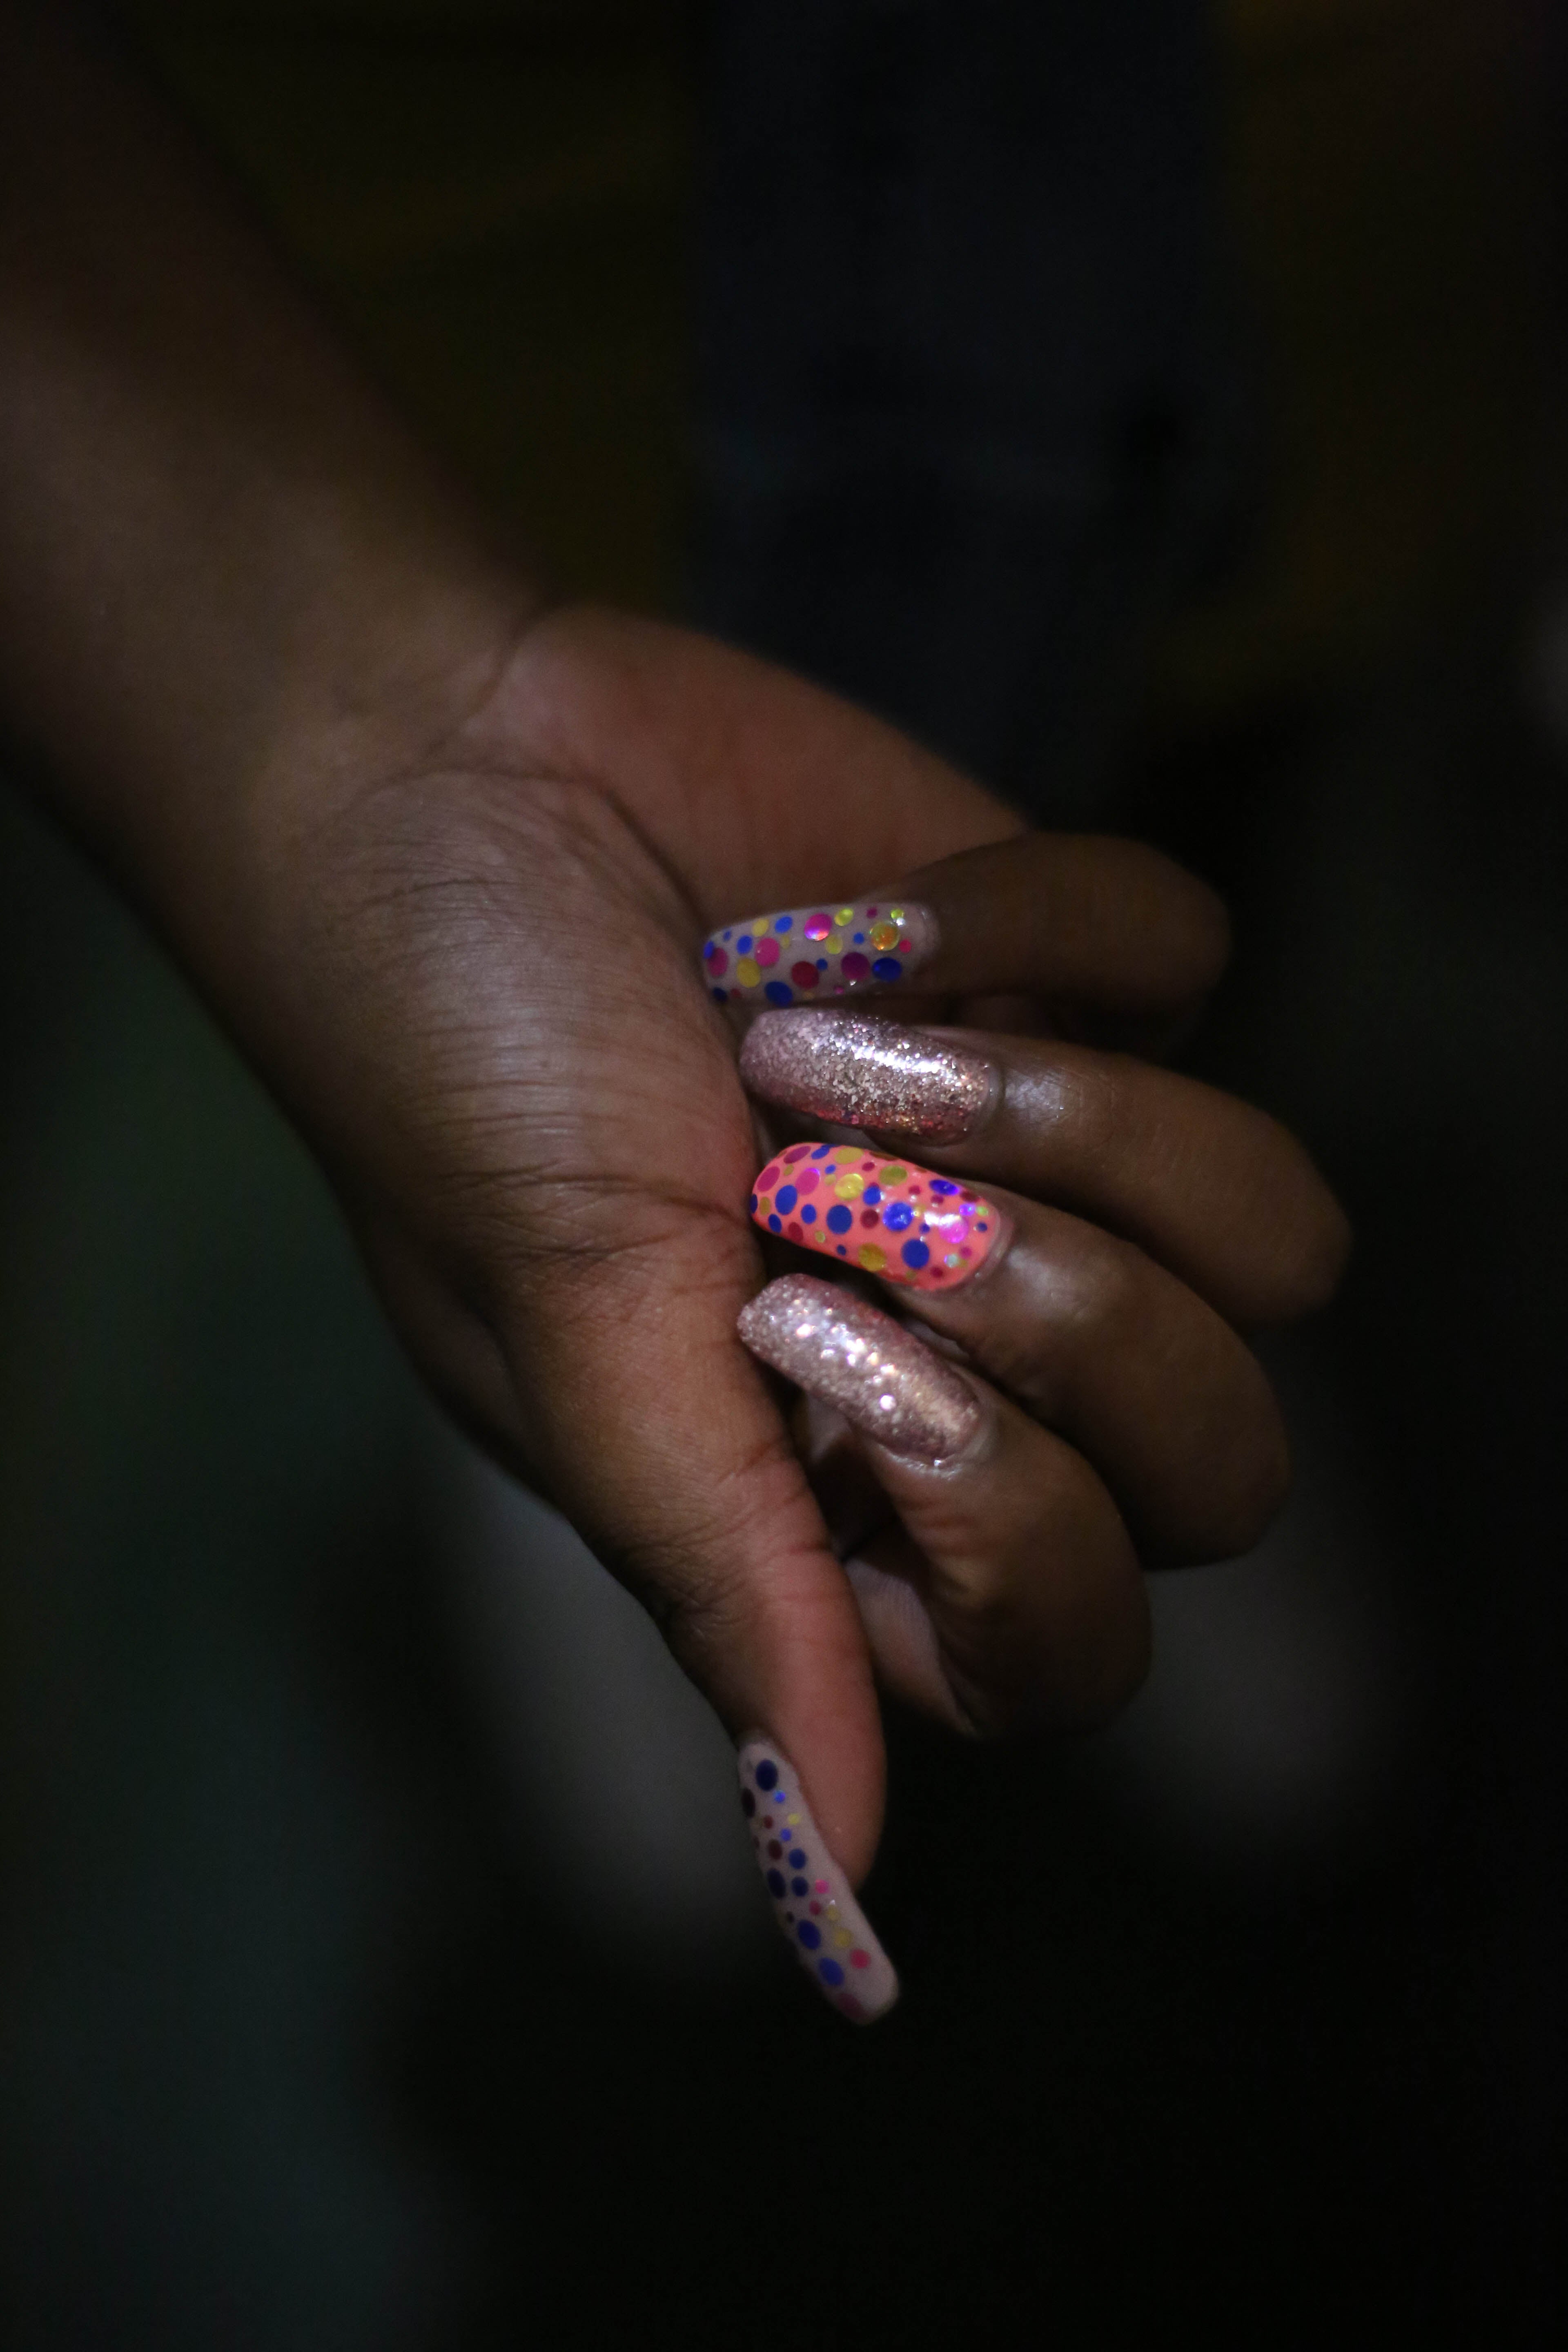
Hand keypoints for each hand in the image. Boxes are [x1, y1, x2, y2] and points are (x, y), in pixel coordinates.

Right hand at [210, 602, 1342, 1894]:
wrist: (436, 780)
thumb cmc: (456, 1080)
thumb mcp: (571, 1343)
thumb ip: (734, 1596)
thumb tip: (843, 1902)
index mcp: (839, 1486)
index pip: (1072, 1642)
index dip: (1016, 1528)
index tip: (826, 1356)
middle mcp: (975, 1347)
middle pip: (1229, 1462)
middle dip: (1070, 1315)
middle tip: (843, 1193)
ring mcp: (1051, 1159)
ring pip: (1279, 1230)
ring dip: (1057, 1112)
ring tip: (826, 1037)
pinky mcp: (1072, 966)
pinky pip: (1186, 964)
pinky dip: (1016, 917)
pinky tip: (832, 916)